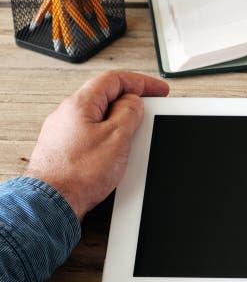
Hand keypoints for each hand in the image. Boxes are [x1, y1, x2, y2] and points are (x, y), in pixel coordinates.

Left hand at [24, 71, 169, 220]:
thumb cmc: (78, 173)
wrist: (53, 201)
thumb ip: (129, 112)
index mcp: (80, 104)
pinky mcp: (65, 149)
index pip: (114, 80)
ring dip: (121, 123)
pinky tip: (117, 154)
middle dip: (131, 103)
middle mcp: (68, 114)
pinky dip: (109, 138)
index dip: (141, 82)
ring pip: (100, 118)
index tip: (158, 90)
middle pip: (106, 97)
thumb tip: (134, 102)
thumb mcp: (117, 137)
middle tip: (148, 112)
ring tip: (134, 137)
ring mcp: (65, 132)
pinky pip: (93, 135)